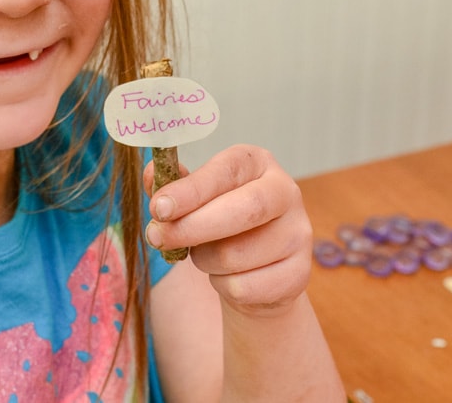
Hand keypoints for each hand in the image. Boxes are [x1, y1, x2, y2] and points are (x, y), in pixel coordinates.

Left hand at [143, 144, 312, 316]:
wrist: (256, 271)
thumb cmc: (220, 225)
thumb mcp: (195, 200)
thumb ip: (173, 186)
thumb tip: (151, 174)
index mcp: (257, 163)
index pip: (225, 172)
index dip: (191, 191)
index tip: (159, 208)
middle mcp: (286, 191)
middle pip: (243, 211)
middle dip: (192, 227)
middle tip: (157, 237)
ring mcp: (298, 233)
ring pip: (236, 255)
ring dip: (205, 260)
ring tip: (205, 256)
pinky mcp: (300, 274)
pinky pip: (244, 288)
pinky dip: (223, 287)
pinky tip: (229, 277)